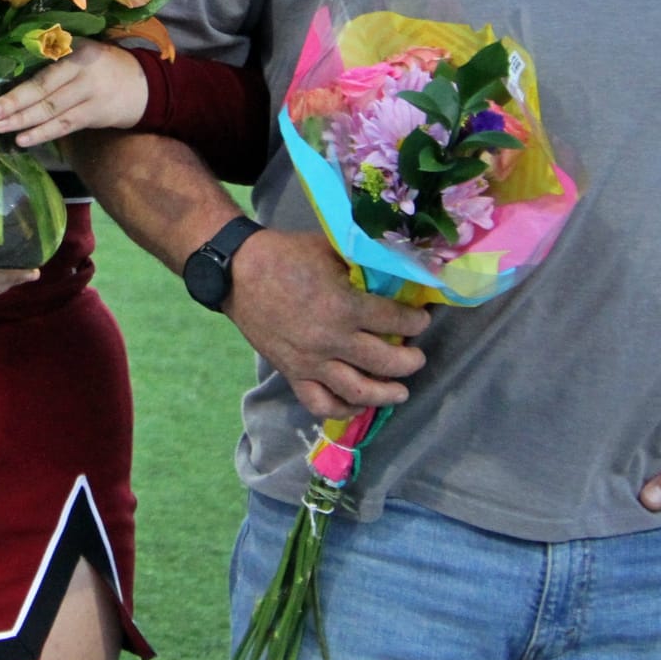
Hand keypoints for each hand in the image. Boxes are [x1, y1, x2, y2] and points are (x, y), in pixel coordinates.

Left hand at [0, 43, 146, 147]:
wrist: (145, 84)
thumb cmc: (103, 66)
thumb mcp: (82, 51)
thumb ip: (55, 58)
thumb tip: (12, 72)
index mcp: (74, 48)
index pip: (40, 67)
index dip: (16, 82)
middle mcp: (82, 68)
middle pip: (42, 88)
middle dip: (13, 103)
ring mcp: (90, 92)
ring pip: (51, 109)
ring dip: (22, 121)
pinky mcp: (96, 113)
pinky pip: (64, 125)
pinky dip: (42, 133)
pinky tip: (23, 139)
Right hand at [225, 228, 430, 419]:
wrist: (238, 272)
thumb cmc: (287, 255)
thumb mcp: (331, 249)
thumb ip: (364, 265)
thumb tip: (397, 272)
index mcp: (344, 306)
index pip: (395, 320)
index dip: (416, 320)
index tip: (422, 318)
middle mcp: (331, 340)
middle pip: (385, 362)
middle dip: (410, 361)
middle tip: (417, 356)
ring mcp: (311, 361)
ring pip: (358, 391)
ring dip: (386, 394)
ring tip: (400, 391)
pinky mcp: (292, 373)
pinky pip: (320, 403)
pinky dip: (342, 409)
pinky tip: (357, 404)